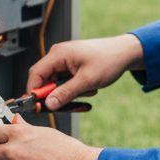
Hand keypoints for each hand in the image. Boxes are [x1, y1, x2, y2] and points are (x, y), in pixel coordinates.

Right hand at [27, 34, 144, 110]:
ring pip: (57, 84)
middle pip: (45, 81)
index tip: (39, 106)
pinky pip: (66, 83)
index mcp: (58, 54)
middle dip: (58, 94)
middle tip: (71, 100)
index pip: (35, 74)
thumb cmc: (109, 60)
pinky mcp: (71, 66)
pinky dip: (76, 89)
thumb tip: (48, 104)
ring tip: (88, 89)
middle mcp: (58, 56)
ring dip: (71, 92)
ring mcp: (65, 61)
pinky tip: (89, 86)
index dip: (34, 92)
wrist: (125, 53)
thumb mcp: (87, 80)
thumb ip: (65, 93)